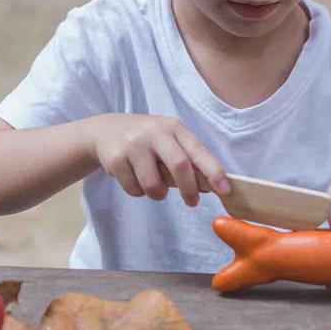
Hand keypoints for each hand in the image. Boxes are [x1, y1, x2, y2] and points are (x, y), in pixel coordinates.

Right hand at [86, 114, 229, 206]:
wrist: (105, 130)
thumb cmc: (147, 140)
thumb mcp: (169, 140)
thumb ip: (188, 159)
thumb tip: (211, 186)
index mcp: (174, 127)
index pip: (198, 150)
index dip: (213, 171)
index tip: (225, 190)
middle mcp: (155, 132)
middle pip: (179, 166)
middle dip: (189, 189)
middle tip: (192, 202)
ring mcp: (133, 144)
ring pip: (154, 185)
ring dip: (158, 193)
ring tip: (153, 184)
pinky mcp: (116, 158)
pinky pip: (134, 189)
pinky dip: (137, 191)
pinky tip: (133, 177)